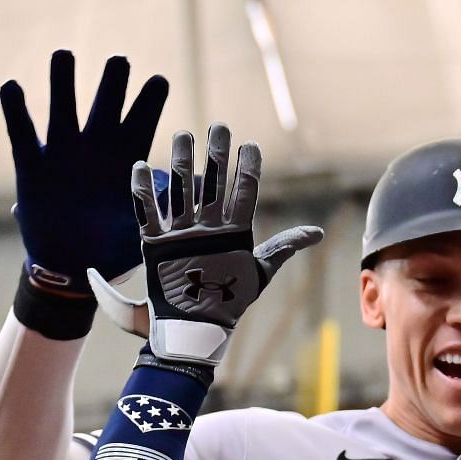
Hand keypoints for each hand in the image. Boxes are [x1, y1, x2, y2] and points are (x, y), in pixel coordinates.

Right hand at [1, 51, 167, 291]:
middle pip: (105, 105)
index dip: (150, 102)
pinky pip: (21, 134)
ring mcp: (62, 153)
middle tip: (119, 61)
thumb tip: (192, 193)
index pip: (142, 123)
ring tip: (64, 54)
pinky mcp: (31, 166)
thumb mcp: (142, 231)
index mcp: (125, 160)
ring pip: (62, 109)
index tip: (159, 80)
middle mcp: (95, 148)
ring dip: (63, 82)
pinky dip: (15, 111)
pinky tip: (12, 87)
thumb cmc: (111, 248)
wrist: (69, 266)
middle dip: (113, 83)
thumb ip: (160, 208)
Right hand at [92, 124, 323, 366]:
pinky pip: (148, 214)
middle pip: (213, 184)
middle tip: (220, 128)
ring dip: (182, 163)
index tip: (251, 144)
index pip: (243, 193)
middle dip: (216, 155)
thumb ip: (284, 248)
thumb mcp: (261, 271)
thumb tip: (318, 233)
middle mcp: (207, 227)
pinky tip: (143, 168)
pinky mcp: (156, 245)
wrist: (197, 329)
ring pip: (182, 190)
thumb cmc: (231, 301)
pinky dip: (144, 193)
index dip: (247, 169)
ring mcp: (182, 233)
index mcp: (232, 231)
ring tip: (184, 136)